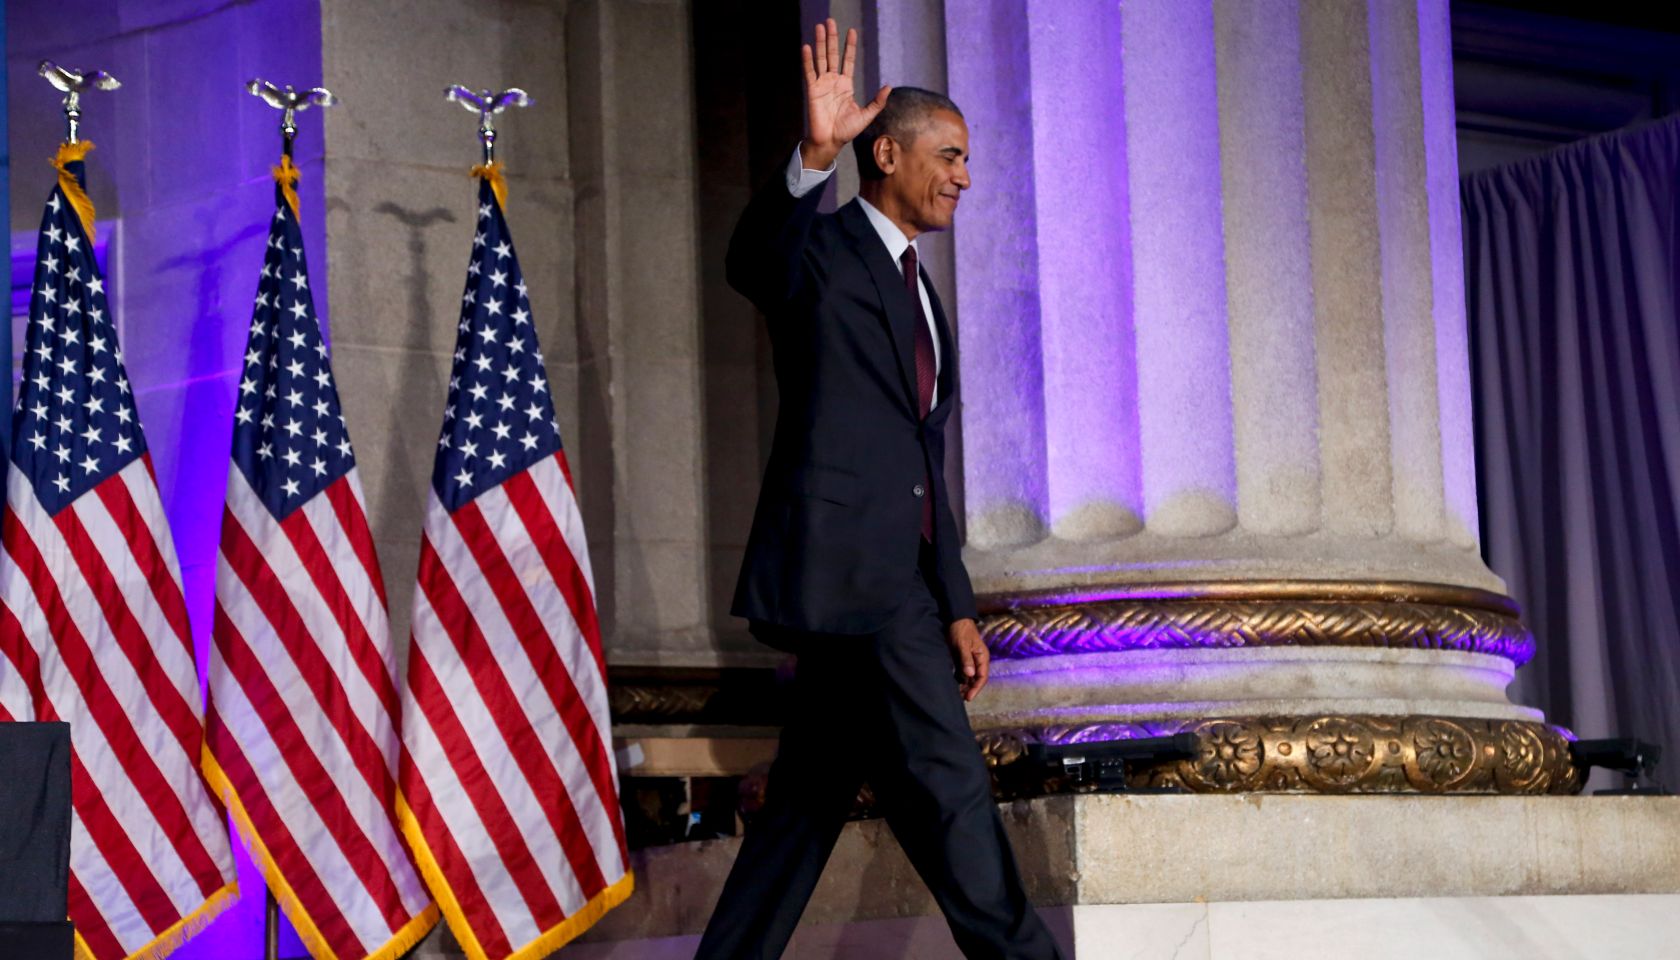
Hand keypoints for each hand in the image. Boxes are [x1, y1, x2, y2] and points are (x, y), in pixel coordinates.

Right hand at [800, 18, 890, 170]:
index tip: (851, 31)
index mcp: (845, 85)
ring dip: (820, 43)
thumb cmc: (847, 131)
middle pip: (832, 54)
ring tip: (819, 27)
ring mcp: (822, 85)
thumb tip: (889, 86)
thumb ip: (877, 101)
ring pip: (821, 59)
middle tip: (830, 21)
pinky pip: (809, 72)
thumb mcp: (866, 115)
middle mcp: (833, 81)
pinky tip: (807, 47)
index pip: (848, 60)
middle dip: (831, 38)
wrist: (831, 142)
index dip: (849, 46)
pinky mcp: (812, 91)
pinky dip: (808, 60)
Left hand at [946, 618, 988, 701]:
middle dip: (970, 689)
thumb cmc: (961, 630)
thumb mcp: (963, 644)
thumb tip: (970, 674)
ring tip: (957, 695)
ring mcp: (970, 660)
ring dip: (965, 686)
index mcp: (982, 657)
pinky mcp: (962, 659)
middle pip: (976, 679)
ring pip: (970, 677)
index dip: (976, 688)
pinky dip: (960, 680)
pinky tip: (954, 686)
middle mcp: (978, 660)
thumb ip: (966, 659)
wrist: (955, 619)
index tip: (968, 697)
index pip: (982, 677)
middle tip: (962, 698)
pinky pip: (963, 673)